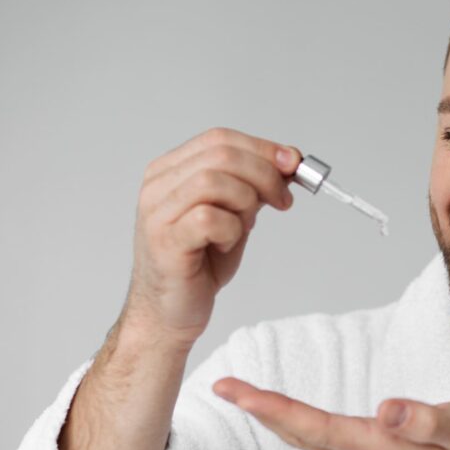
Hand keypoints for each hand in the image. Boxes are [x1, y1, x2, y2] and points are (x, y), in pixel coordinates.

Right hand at [122, 127, 301, 346]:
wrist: (171, 311)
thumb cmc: (200, 263)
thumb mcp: (235, 214)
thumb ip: (254, 186)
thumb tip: (288, 161)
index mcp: (171, 170)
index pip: (220, 139)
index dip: (262, 148)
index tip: (292, 163)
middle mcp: (159, 185)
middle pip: (221, 154)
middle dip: (265, 174)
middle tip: (283, 200)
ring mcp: (157, 212)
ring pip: (214, 181)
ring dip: (246, 203)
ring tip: (244, 227)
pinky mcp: (165, 241)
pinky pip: (209, 219)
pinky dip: (231, 230)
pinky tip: (224, 245)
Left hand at [213, 378, 449, 449]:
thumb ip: (428, 422)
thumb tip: (386, 410)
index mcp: (378, 449)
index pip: (315, 427)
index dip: (274, 408)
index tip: (239, 391)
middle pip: (298, 433)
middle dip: (257, 408)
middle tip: (222, 384)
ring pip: (303, 436)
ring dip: (268, 414)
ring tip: (239, 392)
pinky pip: (315, 436)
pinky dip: (289, 419)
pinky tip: (278, 410)